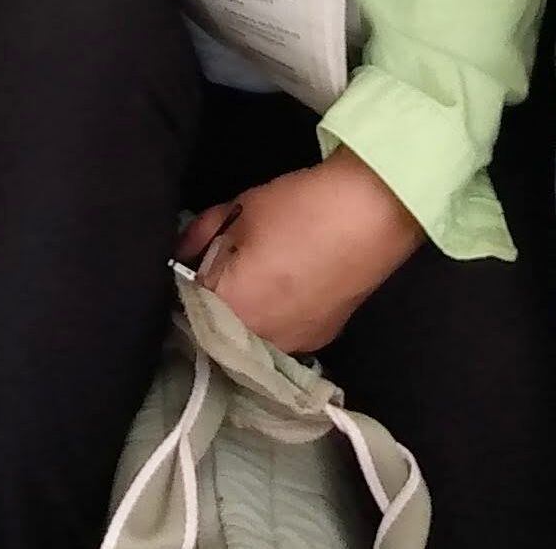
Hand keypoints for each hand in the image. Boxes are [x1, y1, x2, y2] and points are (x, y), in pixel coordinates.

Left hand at [181, 151, 423, 356]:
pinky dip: (273, 316)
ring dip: (243, 313)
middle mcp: (261, 341)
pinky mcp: (322, 339)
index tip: (186, 267)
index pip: (186, 308)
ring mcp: (295, 346)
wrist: (372, 213)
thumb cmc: (300, 209)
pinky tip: (282, 287)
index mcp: (233, 311)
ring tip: (253, 276)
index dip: (183, 286)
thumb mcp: (239, 210)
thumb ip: (201, 236)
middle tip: (216, 266)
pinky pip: (282, 335)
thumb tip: (183, 252)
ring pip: (251, 337)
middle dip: (212, 301)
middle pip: (218, 329)